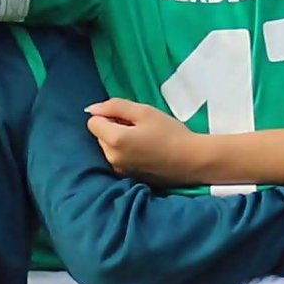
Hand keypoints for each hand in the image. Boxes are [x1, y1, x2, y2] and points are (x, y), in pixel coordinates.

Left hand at [87, 98, 204, 183]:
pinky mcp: (128, 177)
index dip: (109, 115)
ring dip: (119, 141)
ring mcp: (119, 170)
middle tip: (140, 128)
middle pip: (100, 136)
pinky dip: (126, 154)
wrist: (192, 161)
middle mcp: (112, 158)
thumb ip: (115, 106)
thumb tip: (91, 109)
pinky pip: (118, 160)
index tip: (128, 117)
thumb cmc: (170, 133)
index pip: (93, 122)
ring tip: (144, 140)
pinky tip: (146, 153)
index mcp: (114, 140)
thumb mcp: (144, 112)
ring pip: (109, 148)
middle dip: (113, 129)